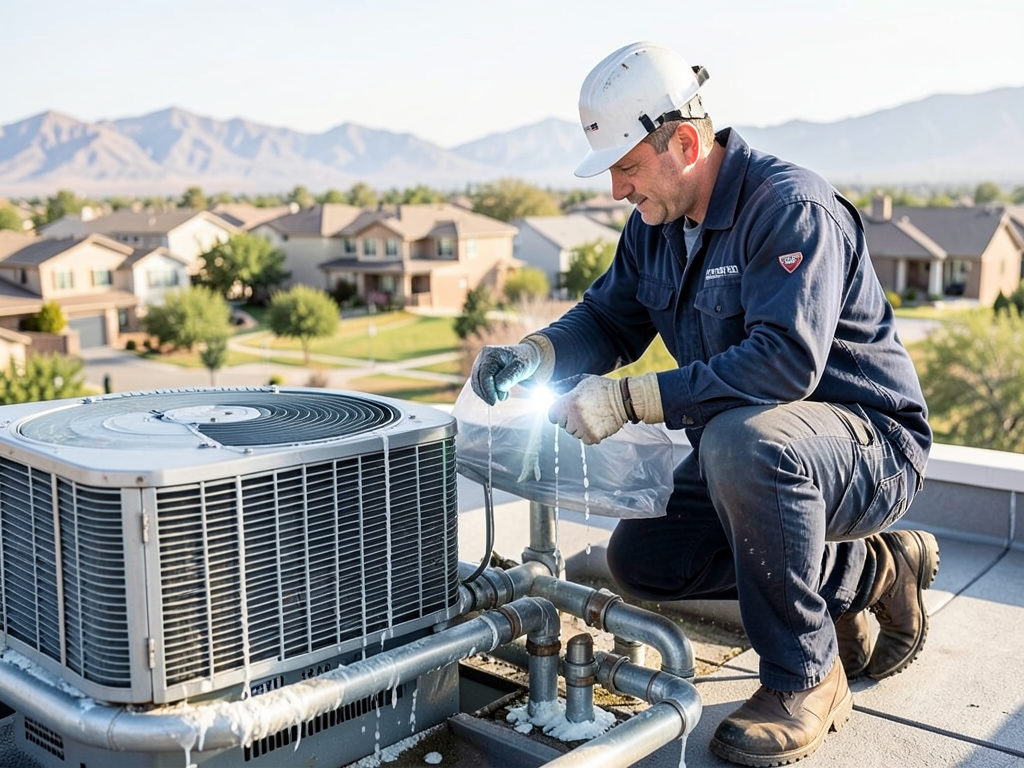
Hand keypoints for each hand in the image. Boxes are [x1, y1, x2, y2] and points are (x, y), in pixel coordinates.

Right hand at [470, 341, 542, 404]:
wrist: (528, 359)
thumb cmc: (525, 361)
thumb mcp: (521, 368)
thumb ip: (510, 377)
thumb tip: (498, 387)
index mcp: (491, 353)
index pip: (484, 374)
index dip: (487, 389)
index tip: (493, 401)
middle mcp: (483, 358)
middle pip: (477, 379)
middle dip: (485, 393)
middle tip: (494, 402)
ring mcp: (481, 365)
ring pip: (476, 383)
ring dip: (485, 394)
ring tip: (502, 396)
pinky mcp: (482, 373)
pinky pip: (479, 385)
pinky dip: (486, 392)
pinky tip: (497, 395)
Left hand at [548, 372, 664, 444]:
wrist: (623, 399)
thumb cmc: (603, 389)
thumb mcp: (582, 382)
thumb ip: (565, 387)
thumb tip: (552, 389)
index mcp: (567, 402)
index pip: (552, 415)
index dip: (559, 414)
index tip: (566, 412)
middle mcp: (572, 417)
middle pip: (564, 425)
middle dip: (571, 420)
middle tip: (585, 412)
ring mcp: (582, 428)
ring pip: (574, 433)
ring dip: (581, 428)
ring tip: (594, 417)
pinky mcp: (592, 437)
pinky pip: (585, 440)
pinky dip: (591, 435)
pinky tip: (598, 424)